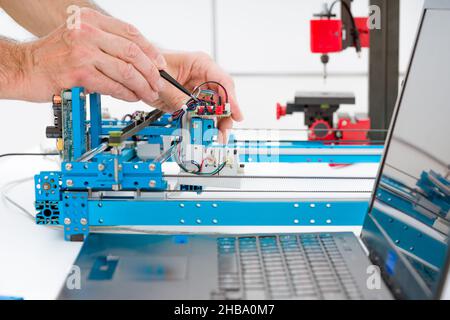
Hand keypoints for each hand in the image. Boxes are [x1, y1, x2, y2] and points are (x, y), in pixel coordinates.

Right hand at [19, 8, 165, 103]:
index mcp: (90, 19)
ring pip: (126, 70)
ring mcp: (83, 51)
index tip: (160, 64)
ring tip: (148, 93)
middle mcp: (87, 31)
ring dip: (142, 85)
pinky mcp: (79, 73)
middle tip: (158, 82)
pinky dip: (126, 93)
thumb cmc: (52, 56)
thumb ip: (105, 42)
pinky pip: (113, 85)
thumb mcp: (79, 37)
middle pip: (132, 51)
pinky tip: (132, 96)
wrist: (25, 68)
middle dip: (150, 71)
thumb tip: (138, 58)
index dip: (150, 50)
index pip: (130, 32)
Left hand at [153, 51, 242, 140]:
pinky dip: (204, 125)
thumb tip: (190, 111)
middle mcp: (204, 78)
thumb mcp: (162, 81)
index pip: (223, 81)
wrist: (140, 72)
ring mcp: (199, 91)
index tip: (236, 114)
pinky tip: (205, 134)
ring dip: (216, 124)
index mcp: (200, 64)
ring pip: (215, 109)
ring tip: (216, 137)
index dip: (231, 99)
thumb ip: (177, 96)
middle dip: (225, 117)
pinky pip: (203, 115)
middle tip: (223, 132)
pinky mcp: (193, 103)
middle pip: (222, 99)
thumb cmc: (151, 66)